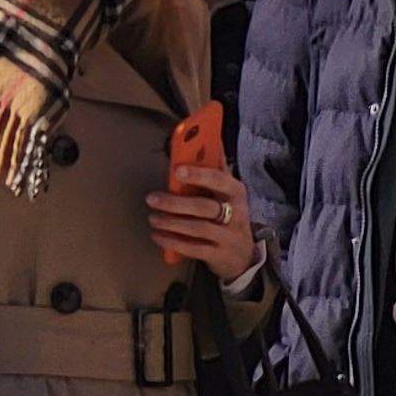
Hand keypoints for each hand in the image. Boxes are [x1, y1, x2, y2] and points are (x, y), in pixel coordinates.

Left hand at [146, 161, 258, 283]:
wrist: (243, 256)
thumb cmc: (229, 216)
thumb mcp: (226, 194)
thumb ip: (214, 171)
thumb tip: (207, 139)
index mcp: (236, 193)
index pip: (220, 180)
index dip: (198, 174)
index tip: (176, 170)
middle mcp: (237, 214)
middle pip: (205, 206)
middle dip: (175, 202)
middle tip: (151, 198)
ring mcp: (230, 237)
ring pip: (198, 228)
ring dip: (171, 223)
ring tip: (152, 218)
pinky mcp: (219, 255)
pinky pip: (194, 249)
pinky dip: (173, 242)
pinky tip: (157, 236)